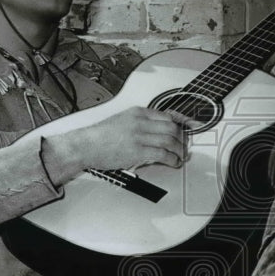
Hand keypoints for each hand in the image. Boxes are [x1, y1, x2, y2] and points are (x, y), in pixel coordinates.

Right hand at [43, 106, 190, 183]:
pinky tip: (173, 163)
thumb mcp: (122, 120)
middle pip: (172, 128)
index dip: (182, 123)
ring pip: (170, 141)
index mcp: (138, 112)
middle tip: (184, 147)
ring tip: (180, 157)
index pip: (167, 115)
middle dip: (182, 139)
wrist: (85, 145)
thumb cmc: (100, 136)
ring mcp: (140, 136)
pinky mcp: (138, 151)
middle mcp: (141, 122)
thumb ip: (140, 123)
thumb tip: (156, 131)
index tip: (189, 128)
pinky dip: (172, 160)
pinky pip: (163, 154)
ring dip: (179, 151)